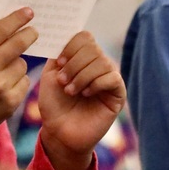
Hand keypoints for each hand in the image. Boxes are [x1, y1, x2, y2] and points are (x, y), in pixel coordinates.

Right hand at [0, 7, 37, 161]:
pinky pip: (25, 82)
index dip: (16, 19)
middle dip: (28, 35)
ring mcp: (0, 87)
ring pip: (22, 64)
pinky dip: (18, 81)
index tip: (28, 12)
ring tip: (2, 72)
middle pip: (17, 44)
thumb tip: (5, 27)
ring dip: (17, 64)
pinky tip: (5, 87)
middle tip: (33, 31)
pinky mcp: (10, 103)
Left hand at [38, 31, 125, 169]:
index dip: (71, 47)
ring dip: (82, 76)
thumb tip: (67, 37)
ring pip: (102, 61)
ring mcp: (109, 77)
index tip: (59, 63)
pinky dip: (95, 83)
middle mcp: (98, 63)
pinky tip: (86, 94)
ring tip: (70, 91)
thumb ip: (59, 54)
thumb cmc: (54, 104)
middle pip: (92, 47)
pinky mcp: (118, 93)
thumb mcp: (50, 75)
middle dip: (74, 64)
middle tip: (63, 81)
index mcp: (82, 57)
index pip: (84, 37)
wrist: (59, 132)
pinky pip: (112, 77)